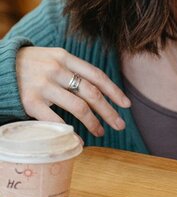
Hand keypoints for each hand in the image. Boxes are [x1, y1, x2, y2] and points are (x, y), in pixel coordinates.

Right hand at [15, 47, 129, 136]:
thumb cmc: (30, 64)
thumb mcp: (53, 57)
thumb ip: (73, 68)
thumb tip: (100, 89)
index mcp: (65, 57)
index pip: (97, 75)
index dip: (114, 91)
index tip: (126, 105)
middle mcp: (56, 69)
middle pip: (91, 92)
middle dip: (109, 110)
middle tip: (120, 124)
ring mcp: (43, 85)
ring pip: (78, 106)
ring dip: (94, 122)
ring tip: (101, 131)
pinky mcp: (29, 101)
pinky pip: (55, 119)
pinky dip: (70, 131)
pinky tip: (79, 139)